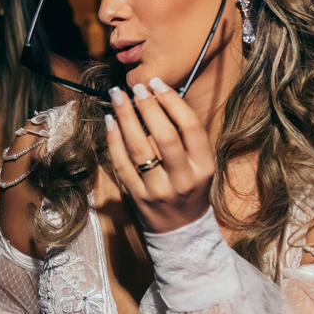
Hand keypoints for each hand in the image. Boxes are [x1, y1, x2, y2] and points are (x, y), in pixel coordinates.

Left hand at [104, 79, 214, 233]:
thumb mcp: (200, 164)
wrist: (180, 229)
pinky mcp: (136, 196)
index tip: (157, 84)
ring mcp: (158, 189)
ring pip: (139, 148)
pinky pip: (121, 164)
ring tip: (118, 96)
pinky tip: (109, 121)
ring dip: (126, 118)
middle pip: (165, 136)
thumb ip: (186, 136)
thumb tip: (159, 97)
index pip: (190, 128)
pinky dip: (113, 140)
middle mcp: (183, 178)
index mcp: (204, 166)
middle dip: (149, 107)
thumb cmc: (190, 188)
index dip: (173, 102)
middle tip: (136, 87)